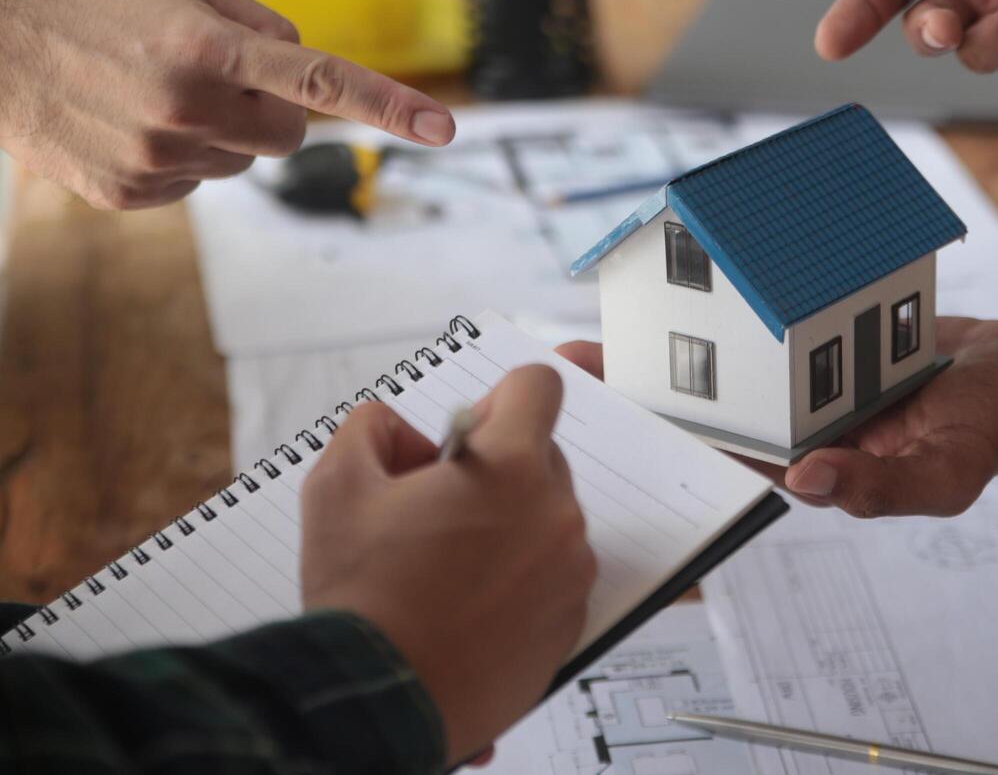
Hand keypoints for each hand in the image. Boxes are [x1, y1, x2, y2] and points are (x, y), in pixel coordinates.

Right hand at [0, 0, 456, 208]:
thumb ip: (258, 25)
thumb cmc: (91, 8)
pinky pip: (196, 185)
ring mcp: (158, 158)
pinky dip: (179, 158)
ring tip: (154, 95)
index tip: (443, 127)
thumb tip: (303, 65)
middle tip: (213, 77)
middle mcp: (189, 108)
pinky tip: (131, 125)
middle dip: (268, 110)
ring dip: (219, 132)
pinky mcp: (131, 195)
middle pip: (287, 133)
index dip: (388, 105)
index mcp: (208, 47)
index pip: (320, 81)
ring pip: (242, 162)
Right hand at [300, 365, 595, 762]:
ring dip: (509, 526)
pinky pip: (553, 574)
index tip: (470, 432)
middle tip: (440, 509)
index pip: (538, 386)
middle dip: (496, 470)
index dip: (500, 399)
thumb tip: (397, 429)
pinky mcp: (571, 619)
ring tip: (449, 564)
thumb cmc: (363, 598)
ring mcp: (570, 571)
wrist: (383, 699)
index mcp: (511, 467)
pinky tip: (470, 602)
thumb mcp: (337, 485)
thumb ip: (370, 429)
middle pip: (542, 456)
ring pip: (547, 518)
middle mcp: (556, 513)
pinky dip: (521, 578)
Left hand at [557, 318, 997, 517]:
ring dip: (675, 337)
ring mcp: (810, 369)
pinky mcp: (827, 324)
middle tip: (571, 362)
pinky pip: (774, 307)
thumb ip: (880, 489)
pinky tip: (694, 271)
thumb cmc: (987, 432)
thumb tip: (805, 482)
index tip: (604, 420)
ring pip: (732, 352)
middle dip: (645, 387)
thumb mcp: (945, 474)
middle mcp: (800, 417)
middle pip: (713, 403)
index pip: (726, 457)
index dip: (666, 442)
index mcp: (814, 463)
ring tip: (609, 318)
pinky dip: (735, 291)